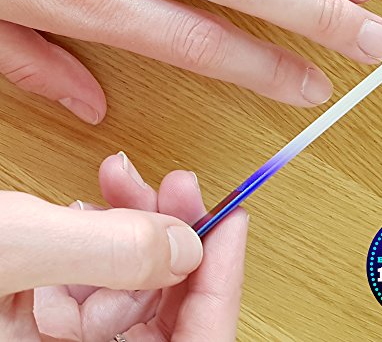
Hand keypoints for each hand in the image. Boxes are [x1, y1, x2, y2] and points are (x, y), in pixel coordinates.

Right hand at [0, 152, 247, 340]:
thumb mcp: (15, 248)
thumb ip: (109, 251)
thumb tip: (189, 243)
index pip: (195, 341)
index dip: (222, 280)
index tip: (235, 220)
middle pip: (163, 304)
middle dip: (173, 235)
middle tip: (174, 183)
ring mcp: (67, 337)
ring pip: (132, 283)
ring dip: (136, 226)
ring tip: (120, 181)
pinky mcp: (46, 313)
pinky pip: (97, 275)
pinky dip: (103, 233)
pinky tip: (92, 204)